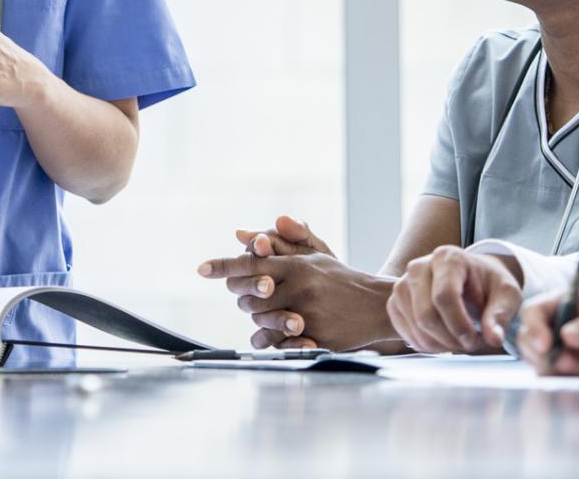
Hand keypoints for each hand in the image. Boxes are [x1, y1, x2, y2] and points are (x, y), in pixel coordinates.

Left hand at [199, 220, 395, 350]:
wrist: (377, 305)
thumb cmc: (340, 279)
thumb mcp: (314, 255)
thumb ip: (280, 243)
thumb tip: (242, 234)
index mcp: (297, 265)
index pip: (251, 263)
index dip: (223, 266)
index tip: (201, 268)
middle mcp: (300, 289)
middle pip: (249, 297)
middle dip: (245, 297)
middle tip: (252, 296)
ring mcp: (308, 316)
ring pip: (260, 321)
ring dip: (258, 319)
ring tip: (268, 314)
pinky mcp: (315, 339)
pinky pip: (277, 344)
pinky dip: (270, 341)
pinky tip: (274, 335)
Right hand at [386, 247, 522, 353]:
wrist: (472, 280)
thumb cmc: (489, 285)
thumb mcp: (506, 295)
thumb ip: (500, 315)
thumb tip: (494, 338)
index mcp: (447, 258)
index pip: (444, 296)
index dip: (459, 325)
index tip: (475, 340)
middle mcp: (418, 266)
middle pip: (426, 314)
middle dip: (450, 338)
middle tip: (469, 344)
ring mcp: (402, 284)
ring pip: (415, 326)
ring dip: (440, 344)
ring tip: (459, 342)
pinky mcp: (395, 302)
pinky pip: (405, 332)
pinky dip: (425, 344)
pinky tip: (443, 341)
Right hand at [512, 290, 578, 375]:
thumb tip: (566, 335)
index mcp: (560, 303)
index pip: (533, 311)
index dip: (534, 327)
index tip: (546, 345)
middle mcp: (551, 324)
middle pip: (526, 338)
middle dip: (541, 354)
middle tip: (570, 364)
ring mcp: (554, 347)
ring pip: (534, 359)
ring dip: (550, 368)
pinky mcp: (560, 368)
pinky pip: (548, 375)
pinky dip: (557, 380)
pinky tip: (578, 378)